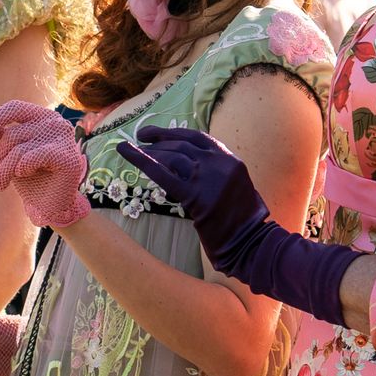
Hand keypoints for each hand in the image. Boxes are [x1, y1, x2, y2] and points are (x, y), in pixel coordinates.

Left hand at [0, 100, 89, 228]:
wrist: (49, 205)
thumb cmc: (31, 177)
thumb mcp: (11, 153)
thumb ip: (0, 137)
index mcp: (43, 117)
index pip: (15, 108)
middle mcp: (56, 122)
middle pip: (13, 134)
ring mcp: (64, 139)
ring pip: (19, 149)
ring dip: (4, 170)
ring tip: (0, 184)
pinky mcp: (68, 158)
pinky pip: (33, 157)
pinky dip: (22, 168)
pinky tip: (23, 174)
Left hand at [117, 126, 268, 270]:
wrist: (250, 242)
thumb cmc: (242, 221)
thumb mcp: (235, 187)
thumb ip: (217, 173)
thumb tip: (187, 166)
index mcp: (230, 160)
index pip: (198, 138)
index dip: (174, 133)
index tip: (157, 132)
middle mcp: (218, 164)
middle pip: (181, 144)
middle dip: (159, 139)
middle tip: (141, 136)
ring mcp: (206, 178)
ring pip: (171, 156)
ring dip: (150, 151)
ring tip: (134, 148)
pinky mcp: (194, 195)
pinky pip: (162, 174)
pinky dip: (140, 160)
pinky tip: (125, 151)